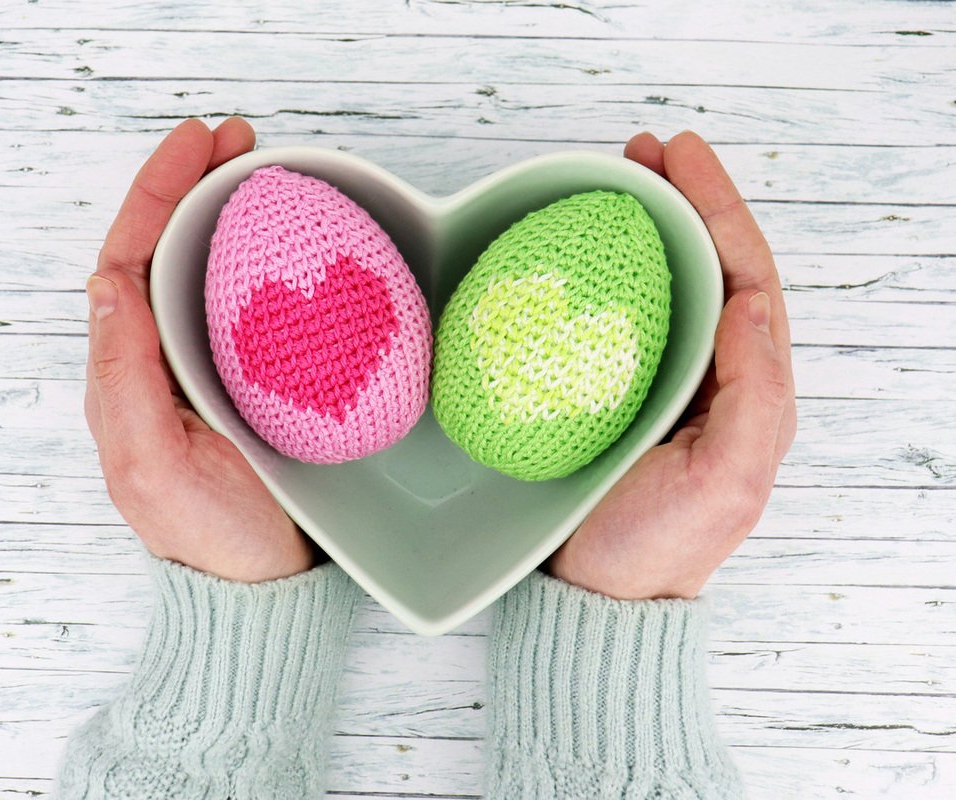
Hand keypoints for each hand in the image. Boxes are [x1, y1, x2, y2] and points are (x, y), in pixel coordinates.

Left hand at [84, 117, 316, 582]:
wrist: (265, 583)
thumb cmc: (207, 534)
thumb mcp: (150, 465)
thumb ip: (124, 379)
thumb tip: (107, 282)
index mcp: (129, 372)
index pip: (130, 260)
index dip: (155, 195)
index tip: (197, 145)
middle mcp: (164, 360)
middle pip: (168, 251)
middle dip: (194, 187)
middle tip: (239, 139)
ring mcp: (212, 368)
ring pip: (210, 271)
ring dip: (230, 214)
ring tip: (264, 169)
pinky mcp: (258, 381)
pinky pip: (253, 306)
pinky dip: (267, 262)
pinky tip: (293, 243)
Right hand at [547, 130, 796, 599]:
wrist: (595, 594)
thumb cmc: (660, 547)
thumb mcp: (727, 484)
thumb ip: (755, 400)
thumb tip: (750, 307)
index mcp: (748, 388)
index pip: (745, 277)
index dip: (720, 211)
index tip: (681, 159)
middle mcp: (710, 374)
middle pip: (709, 266)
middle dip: (686, 201)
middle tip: (645, 151)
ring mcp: (659, 379)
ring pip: (665, 284)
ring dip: (649, 227)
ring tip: (618, 178)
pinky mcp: (609, 390)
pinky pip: (617, 317)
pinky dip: (606, 272)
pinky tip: (581, 251)